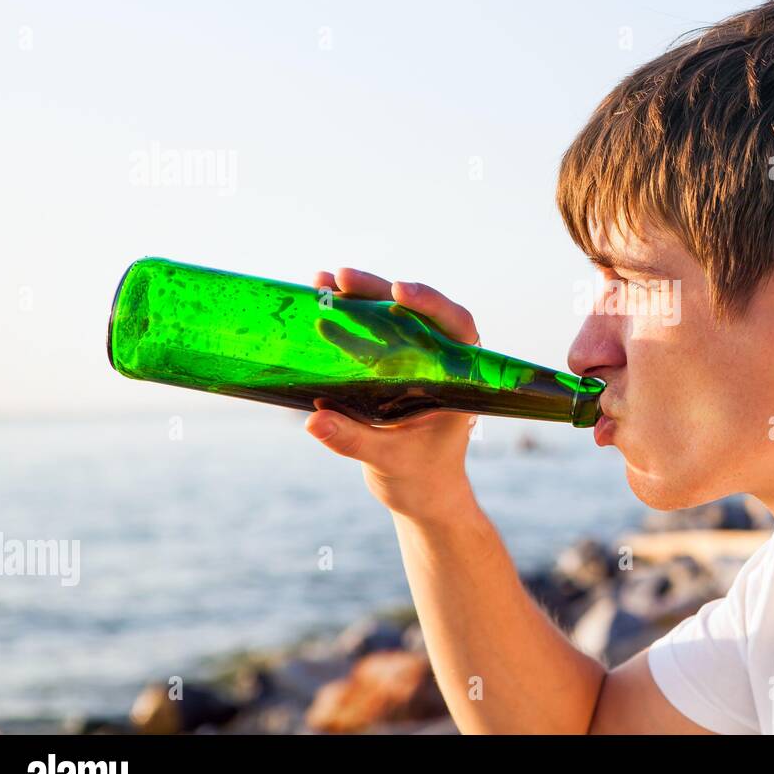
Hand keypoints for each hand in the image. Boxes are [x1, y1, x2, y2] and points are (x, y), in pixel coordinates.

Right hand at [304, 268, 479, 520]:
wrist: (421, 496)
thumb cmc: (419, 478)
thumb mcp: (388, 460)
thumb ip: (354, 440)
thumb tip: (315, 421)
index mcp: (458, 379)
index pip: (457, 327)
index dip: (431, 303)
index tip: (399, 291)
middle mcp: (438, 361)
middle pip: (415, 312)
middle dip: (378, 290)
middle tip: (341, 277)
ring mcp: (412, 361)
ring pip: (389, 317)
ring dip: (357, 297)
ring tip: (320, 281)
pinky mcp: (387, 368)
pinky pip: (369, 334)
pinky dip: (346, 318)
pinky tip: (316, 302)